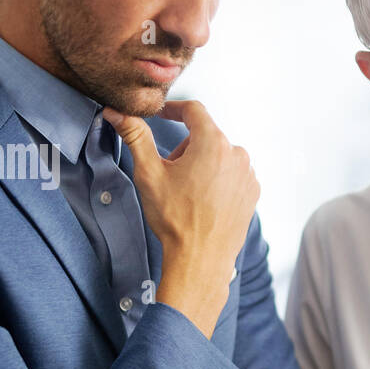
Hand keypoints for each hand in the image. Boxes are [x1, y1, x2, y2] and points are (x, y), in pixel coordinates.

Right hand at [104, 100, 259, 337]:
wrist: (200, 259)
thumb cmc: (176, 220)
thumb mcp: (149, 174)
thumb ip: (135, 137)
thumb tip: (117, 113)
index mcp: (214, 144)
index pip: (194, 110)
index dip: (174, 109)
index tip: (162, 115)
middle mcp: (237, 156)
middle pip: (206, 136)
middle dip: (185, 149)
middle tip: (170, 174)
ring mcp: (248, 175)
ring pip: (219, 156)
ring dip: (202, 165)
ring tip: (188, 193)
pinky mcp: (252, 192)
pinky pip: (231, 175)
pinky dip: (217, 180)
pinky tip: (203, 202)